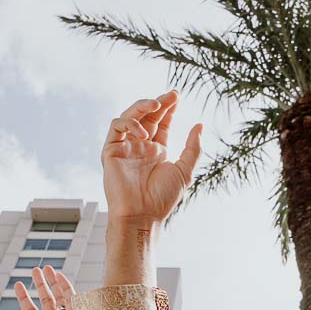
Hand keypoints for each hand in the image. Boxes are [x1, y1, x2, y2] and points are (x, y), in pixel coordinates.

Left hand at [0, 266, 81, 309]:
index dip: (24, 297)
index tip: (18, 284)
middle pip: (46, 300)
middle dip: (41, 285)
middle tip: (35, 270)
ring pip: (58, 297)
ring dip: (52, 282)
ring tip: (45, 268)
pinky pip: (71, 300)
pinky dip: (66, 287)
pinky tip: (59, 275)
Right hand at [101, 90, 202, 227]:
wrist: (142, 215)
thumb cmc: (162, 198)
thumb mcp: (185, 171)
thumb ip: (192, 148)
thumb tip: (200, 125)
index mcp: (156, 151)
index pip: (161, 123)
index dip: (169, 109)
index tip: (177, 97)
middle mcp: (140, 147)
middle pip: (147, 116)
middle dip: (159, 102)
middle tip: (171, 94)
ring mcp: (125, 148)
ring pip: (129, 116)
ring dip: (142, 106)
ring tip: (157, 104)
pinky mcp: (111, 151)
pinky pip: (116, 128)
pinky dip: (128, 123)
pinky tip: (142, 132)